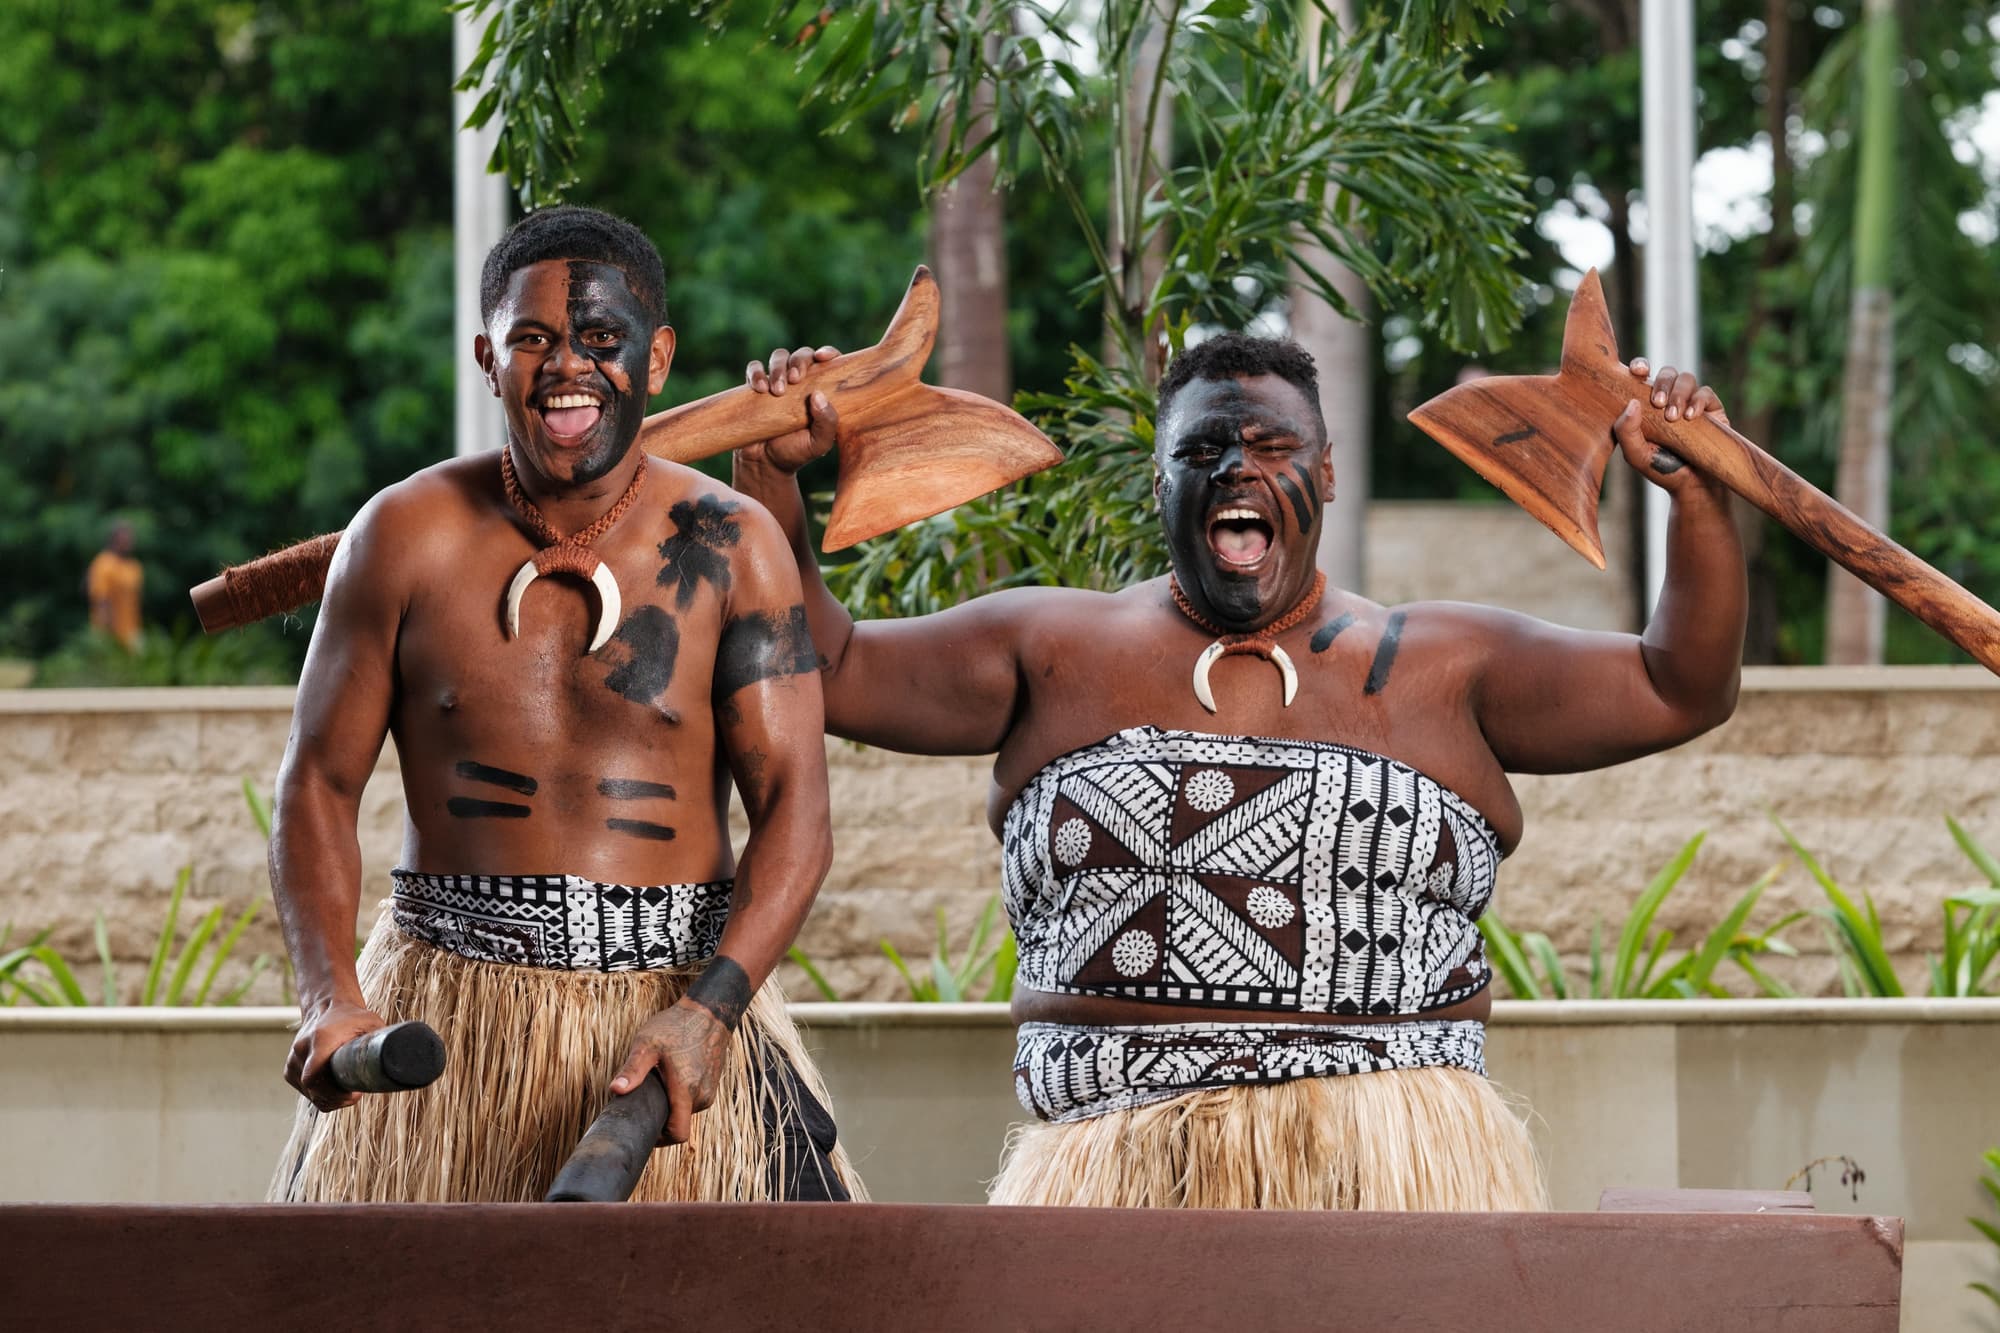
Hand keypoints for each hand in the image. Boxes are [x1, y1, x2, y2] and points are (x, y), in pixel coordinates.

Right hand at [286, 997, 384, 1111]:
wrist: (327, 1005)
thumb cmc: (353, 1016)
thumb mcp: (373, 1023)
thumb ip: (384, 1040)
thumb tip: (403, 1061)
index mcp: (320, 1040)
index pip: (314, 1079)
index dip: (334, 1094)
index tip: (355, 1093)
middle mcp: (301, 1050)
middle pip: (313, 1090)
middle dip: (336, 1099)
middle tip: (355, 1094)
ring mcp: (293, 1060)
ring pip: (309, 1094)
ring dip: (329, 1097)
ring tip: (347, 1087)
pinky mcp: (289, 1069)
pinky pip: (304, 1091)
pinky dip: (319, 1094)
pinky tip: (334, 1085)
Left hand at [608, 998, 732, 1145]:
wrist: (709, 1011)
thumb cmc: (677, 1026)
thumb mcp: (647, 1044)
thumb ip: (632, 1069)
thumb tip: (615, 1090)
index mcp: (686, 1091)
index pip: (678, 1134)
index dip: (660, 1139)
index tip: (644, 1128)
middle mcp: (702, 1095)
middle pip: (679, 1123)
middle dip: (661, 1116)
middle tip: (645, 1097)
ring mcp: (710, 1090)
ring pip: (686, 1112)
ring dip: (671, 1104)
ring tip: (659, 1082)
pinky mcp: (712, 1084)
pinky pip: (694, 1100)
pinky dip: (681, 1095)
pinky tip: (672, 1076)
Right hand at [738, 345, 841, 474]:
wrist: (764, 463)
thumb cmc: (796, 452)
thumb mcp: (819, 443)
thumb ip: (827, 422)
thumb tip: (818, 395)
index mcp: (821, 389)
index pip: (828, 362)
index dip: (827, 352)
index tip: (822, 356)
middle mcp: (801, 382)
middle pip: (802, 355)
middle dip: (799, 361)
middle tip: (795, 379)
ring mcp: (777, 381)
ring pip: (779, 357)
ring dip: (778, 368)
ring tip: (776, 391)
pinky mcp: (756, 386)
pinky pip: (754, 368)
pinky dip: (756, 373)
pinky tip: (759, 389)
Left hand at [1616, 357, 1729, 494]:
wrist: (1693, 486)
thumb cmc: (1661, 469)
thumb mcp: (1636, 455)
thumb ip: (1625, 432)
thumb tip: (1631, 403)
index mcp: (1647, 403)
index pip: (1642, 376)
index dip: (1640, 366)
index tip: (1637, 371)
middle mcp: (1670, 398)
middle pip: (1667, 373)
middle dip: (1662, 384)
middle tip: (1658, 404)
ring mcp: (1692, 402)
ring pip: (1687, 379)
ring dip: (1679, 394)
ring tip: (1674, 418)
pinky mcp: (1713, 409)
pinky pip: (1706, 393)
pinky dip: (1698, 401)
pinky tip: (1691, 416)